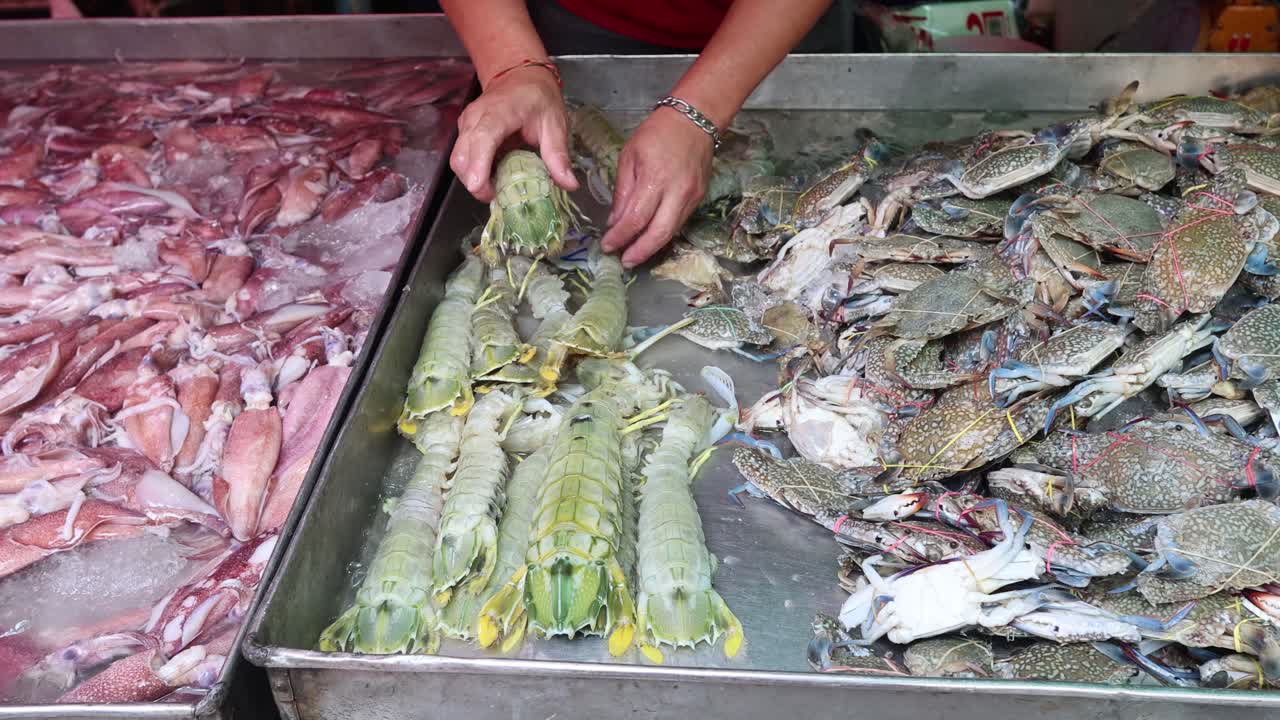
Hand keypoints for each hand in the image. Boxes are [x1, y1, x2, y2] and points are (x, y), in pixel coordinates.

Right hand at [449, 67, 578, 201]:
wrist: (521, 75)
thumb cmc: (538, 97)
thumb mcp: (555, 124)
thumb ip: (558, 155)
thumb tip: (569, 184)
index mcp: (499, 112)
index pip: (482, 138)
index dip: (478, 165)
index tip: (480, 188)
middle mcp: (476, 117)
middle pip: (462, 156)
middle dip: (475, 182)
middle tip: (499, 195)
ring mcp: (467, 124)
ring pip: (458, 160)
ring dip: (474, 179)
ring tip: (498, 187)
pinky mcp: (464, 132)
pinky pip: (462, 157)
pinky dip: (474, 172)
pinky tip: (493, 174)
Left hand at [601, 107, 713, 267]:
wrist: (695, 120)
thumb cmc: (657, 133)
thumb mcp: (629, 157)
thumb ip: (623, 192)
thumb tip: (615, 221)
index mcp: (655, 179)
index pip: (635, 219)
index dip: (620, 237)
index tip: (607, 246)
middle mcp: (676, 193)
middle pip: (658, 234)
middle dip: (640, 252)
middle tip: (624, 261)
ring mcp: (691, 197)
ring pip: (671, 232)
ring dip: (652, 247)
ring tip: (635, 254)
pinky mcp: (699, 198)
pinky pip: (679, 222)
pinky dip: (664, 233)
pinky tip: (651, 237)